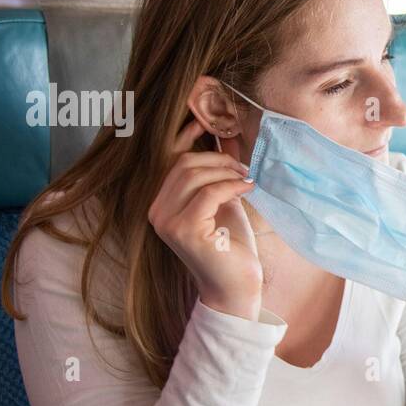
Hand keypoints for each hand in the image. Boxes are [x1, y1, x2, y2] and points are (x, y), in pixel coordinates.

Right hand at [147, 120, 261, 319]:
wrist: (236, 285)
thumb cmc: (230, 245)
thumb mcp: (223, 200)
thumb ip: (217, 174)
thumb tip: (226, 136)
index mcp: (160, 204)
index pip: (171, 161)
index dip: (187, 137)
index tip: (206, 120)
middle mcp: (156, 212)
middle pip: (184, 164)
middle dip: (218, 159)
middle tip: (243, 167)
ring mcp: (167, 222)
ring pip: (195, 175)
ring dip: (227, 171)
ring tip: (247, 179)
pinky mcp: (186, 230)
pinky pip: (210, 192)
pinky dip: (233, 185)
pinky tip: (249, 188)